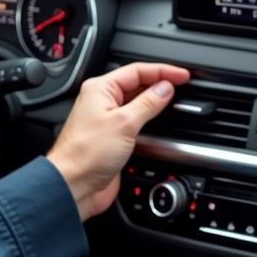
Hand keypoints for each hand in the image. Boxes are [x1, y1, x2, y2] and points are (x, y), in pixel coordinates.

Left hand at [47, 63, 189, 220]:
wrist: (74, 185)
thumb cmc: (85, 154)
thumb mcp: (124, 123)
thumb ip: (148, 103)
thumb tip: (165, 88)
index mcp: (100, 89)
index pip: (137, 71)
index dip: (162, 71)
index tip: (182, 75)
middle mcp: (102, 102)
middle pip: (137, 85)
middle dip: (159, 85)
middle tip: (182, 87)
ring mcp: (107, 121)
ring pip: (137, 104)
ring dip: (155, 103)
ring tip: (175, 102)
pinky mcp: (112, 138)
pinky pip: (134, 123)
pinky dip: (149, 121)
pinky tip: (159, 123)